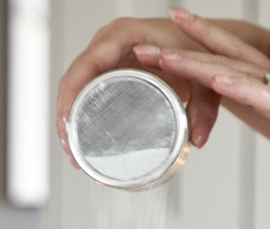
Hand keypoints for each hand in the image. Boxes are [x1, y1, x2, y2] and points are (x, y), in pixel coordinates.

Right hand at [56, 17, 223, 162]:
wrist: (202, 41)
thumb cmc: (196, 48)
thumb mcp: (202, 78)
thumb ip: (204, 108)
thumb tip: (197, 139)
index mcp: (125, 36)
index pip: (87, 64)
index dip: (72, 93)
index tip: (67, 120)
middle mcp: (110, 42)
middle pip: (74, 77)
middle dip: (65, 114)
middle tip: (69, 148)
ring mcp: (107, 55)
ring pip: (76, 84)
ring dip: (67, 117)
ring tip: (71, 150)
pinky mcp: (109, 68)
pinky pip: (85, 87)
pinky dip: (77, 111)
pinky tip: (76, 135)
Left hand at [145, 9, 269, 186]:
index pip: (237, 55)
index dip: (206, 39)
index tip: (179, 25)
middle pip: (227, 55)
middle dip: (188, 42)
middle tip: (155, 29)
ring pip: (233, 71)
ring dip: (194, 61)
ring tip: (161, 54)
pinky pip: (262, 95)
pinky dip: (235, 84)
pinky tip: (210, 76)